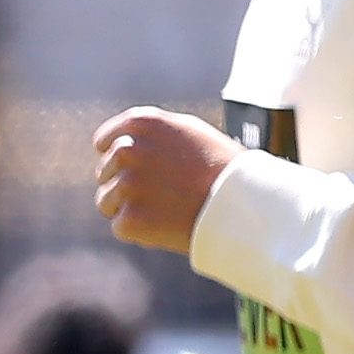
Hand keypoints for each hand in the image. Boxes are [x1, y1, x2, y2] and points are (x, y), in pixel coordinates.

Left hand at [92, 107, 243, 253]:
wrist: (248, 203)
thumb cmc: (225, 167)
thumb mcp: (189, 132)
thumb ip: (151, 133)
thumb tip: (119, 142)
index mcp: (140, 122)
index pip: (105, 142)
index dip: (123, 159)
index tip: (144, 171)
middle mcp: (127, 149)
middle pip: (105, 173)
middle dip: (126, 184)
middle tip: (165, 194)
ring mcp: (128, 185)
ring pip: (107, 201)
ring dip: (129, 208)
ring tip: (167, 209)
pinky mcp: (130, 219)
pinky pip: (122, 227)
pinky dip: (142, 231)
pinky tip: (169, 224)